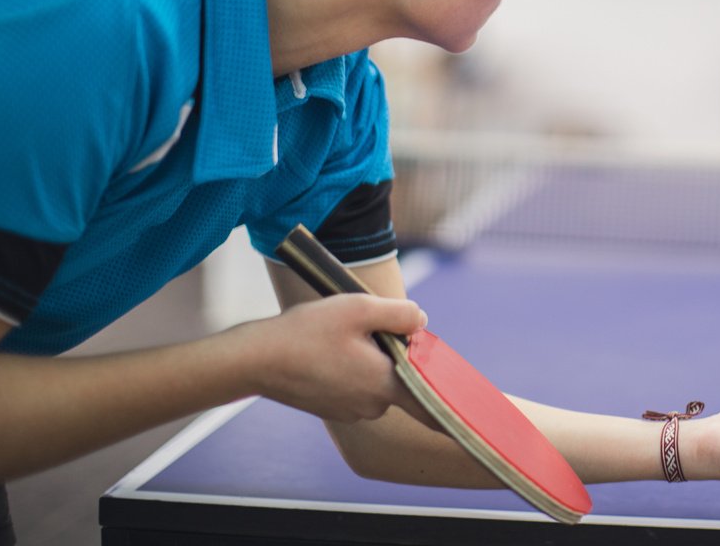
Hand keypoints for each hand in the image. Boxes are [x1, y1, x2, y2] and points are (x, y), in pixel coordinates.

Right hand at [233, 294, 428, 423]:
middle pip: (399, 376)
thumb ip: (401, 313)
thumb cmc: (308, 332)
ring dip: (367, 358)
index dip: (447, 398)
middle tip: (364, 329)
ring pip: (375, 379)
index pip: (429, 402)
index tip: (463, 400)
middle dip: (391, 351)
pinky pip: (353, 385)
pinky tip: (325, 352)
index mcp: (385, 386)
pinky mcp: (331, 408)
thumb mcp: (361, 308)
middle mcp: (371, 407)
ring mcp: (349, 411)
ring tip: (338, 339)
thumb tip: (421, 322)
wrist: (257, 359)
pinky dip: (347, 368)